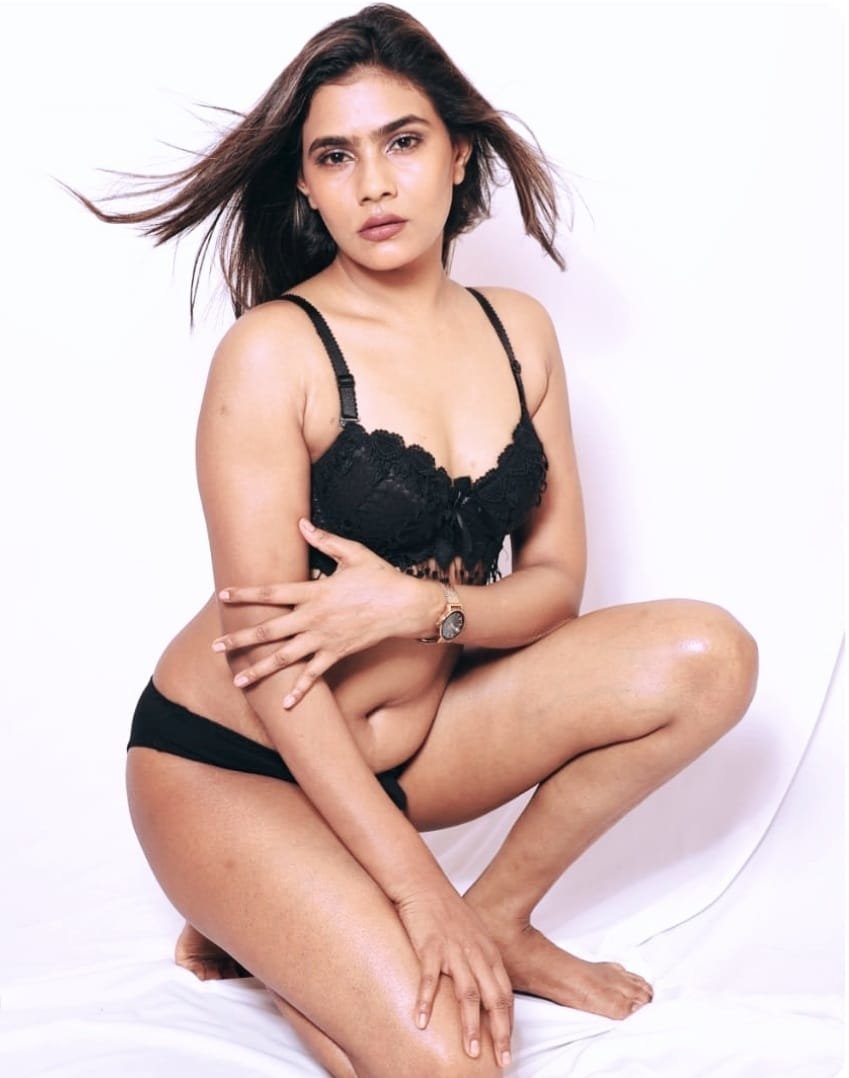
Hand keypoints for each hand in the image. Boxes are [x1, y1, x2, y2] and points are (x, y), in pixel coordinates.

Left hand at [213, 519, 431, 705]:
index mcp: (315, 592)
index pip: (272, 592)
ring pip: (285, 657)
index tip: (223, 595)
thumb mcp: (353, 553)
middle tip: (216, 646)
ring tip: (238, 680)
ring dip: (260, 670)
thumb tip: (301, 524)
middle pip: (270, 630)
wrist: (405, 606)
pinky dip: (300, 690)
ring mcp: (324, 639)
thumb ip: (324, 540)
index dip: (246, 593)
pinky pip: (314, 674)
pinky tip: (285, 704)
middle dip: (241, 638)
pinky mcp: (337, 653)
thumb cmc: (380, 577)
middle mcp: (314, 618)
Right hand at [395, 886, 513, 1067]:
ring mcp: (453, 950)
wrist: (425, 885)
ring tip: (470, 1051)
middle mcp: (476, 953)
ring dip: (470, 1025)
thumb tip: (486, 992)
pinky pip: (429, 979)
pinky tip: (421, 1022)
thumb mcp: (474, 936)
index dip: (508, 1023)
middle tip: (500, 1060)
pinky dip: (426, 1002)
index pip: (505, 994)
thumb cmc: (448, 912)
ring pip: (467, 993)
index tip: (508, 1049)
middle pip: (493, 998)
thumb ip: (481, 962)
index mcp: (488, 953)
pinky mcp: (430, 947)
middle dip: (499, 1033)